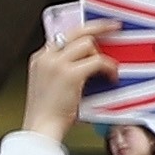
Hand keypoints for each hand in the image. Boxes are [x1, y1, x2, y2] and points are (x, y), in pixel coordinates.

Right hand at [21, 23, 105, 145]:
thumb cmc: (48, 113)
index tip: (98, 30)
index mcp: (40, 59)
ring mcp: (56, 64)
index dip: (84, 31)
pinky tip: (111, 77)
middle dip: (99, 26)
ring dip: (103, 55)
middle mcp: (46, 57)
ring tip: (109, 70)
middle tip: (114, 26)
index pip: (64, 35)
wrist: (41, 129)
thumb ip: (64, 69)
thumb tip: (89, 62)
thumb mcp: (51, 85)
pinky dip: (109, 68)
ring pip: (88, 44)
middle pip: (77, 31)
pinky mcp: (70, 74)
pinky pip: (98, 61)